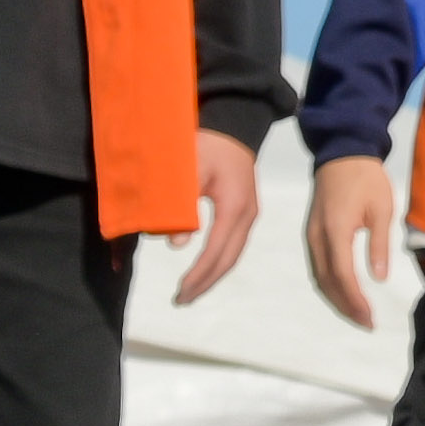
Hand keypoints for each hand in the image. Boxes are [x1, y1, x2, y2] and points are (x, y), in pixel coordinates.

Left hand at [179, 129, 263, 304]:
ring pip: (233, 255)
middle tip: (181, 300)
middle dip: (205, 283)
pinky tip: (205, 268)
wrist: (234, 125)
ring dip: (212, 275)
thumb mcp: (189, 172)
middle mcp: (247, 215)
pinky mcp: (246, 210)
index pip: (216, 251)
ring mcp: (250, 213)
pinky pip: (234, 245)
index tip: (179, 291)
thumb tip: (175, 245)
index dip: (198, 275)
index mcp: (234, 207)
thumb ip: (181, 207)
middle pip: (228, 259)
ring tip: (191, 291)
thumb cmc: (208, 145)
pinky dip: (219, 262)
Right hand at [306, 153, 405, 329]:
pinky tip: (344, 292)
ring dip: (336, 298)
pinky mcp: (312, 233)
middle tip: (365, 323)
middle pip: (327, 282)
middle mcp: (318, 239)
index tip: (370, 317)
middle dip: (345, 306)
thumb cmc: (367, 179)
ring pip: (319, 277)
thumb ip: (379, 244)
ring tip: (357, 313)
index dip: (355, 300)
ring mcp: (311, 236)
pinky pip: (318, 267)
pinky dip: (330, 284)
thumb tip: (378, 277)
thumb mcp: (382, 209)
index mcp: (336, 232)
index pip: (342, 276)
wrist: (342, 153)